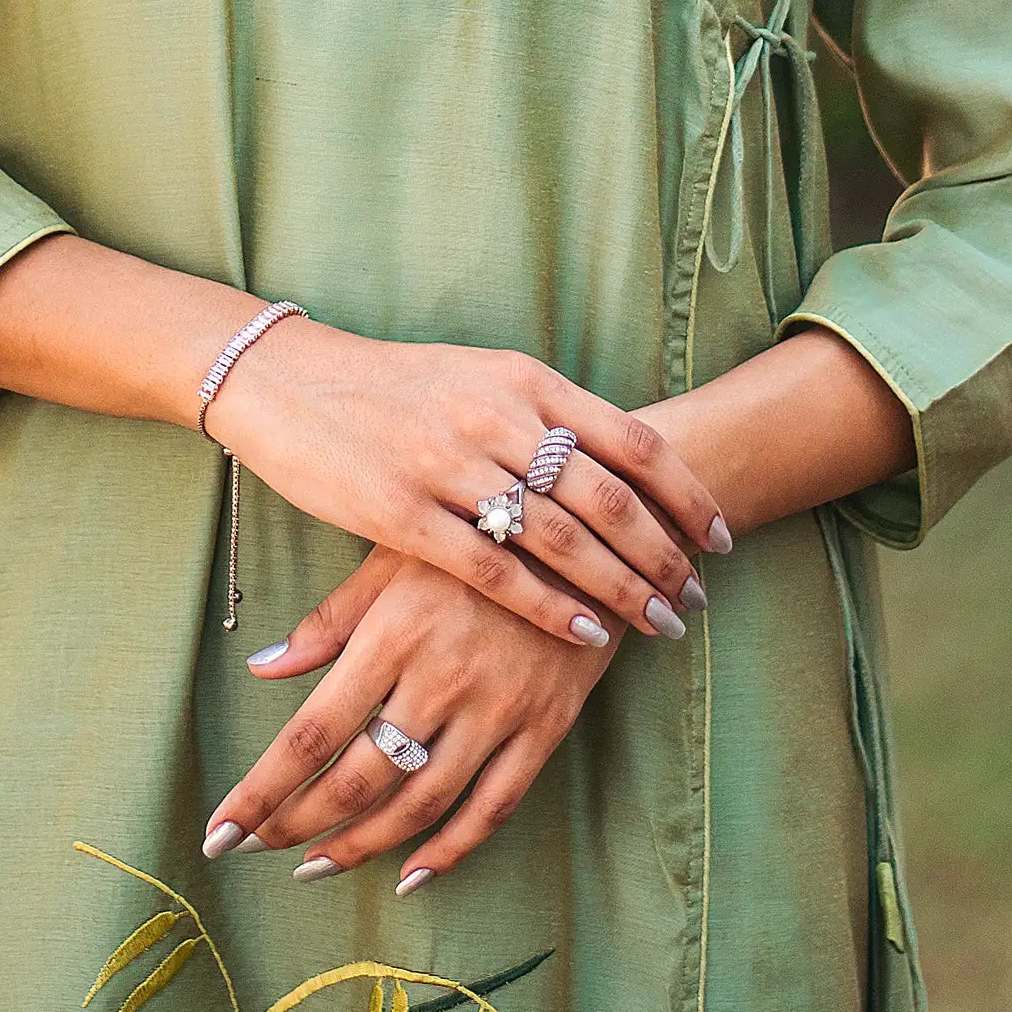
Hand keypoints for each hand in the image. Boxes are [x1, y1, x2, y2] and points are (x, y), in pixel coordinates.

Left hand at [202, 544, 631, 885]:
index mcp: (394, 631)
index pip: (311, 732)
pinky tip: (413, 874)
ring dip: (363, 844)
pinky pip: (494, 806)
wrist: (588, 520)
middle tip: (257, 850)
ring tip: (318, 865)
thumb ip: (331, 618)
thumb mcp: (395, 554)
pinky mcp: (545, 727)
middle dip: (300, 824)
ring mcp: (498, 708)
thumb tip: (262, 666)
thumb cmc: (475, 530)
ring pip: (420, 802)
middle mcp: (441, 678)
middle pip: (359, 777)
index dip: (262, 792)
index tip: (221, 832)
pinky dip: (452, 849)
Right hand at [209, 322, 724, 646]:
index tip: (722, 536)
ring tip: (659, 623)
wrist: (288, 381)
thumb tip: (619, 463)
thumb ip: (542, 414)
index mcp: (521, 378)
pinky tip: (584, 634)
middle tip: (698, 598)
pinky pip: (493, 568)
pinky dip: (547, 604)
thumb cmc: (390, 387)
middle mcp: (495, 416)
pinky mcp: (402, 513)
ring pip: (561, 537)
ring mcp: (448, 464)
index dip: (685, 494)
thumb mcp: (476, 378)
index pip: (630, 440)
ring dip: (620, 586)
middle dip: (664, 553)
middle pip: (608, 495)